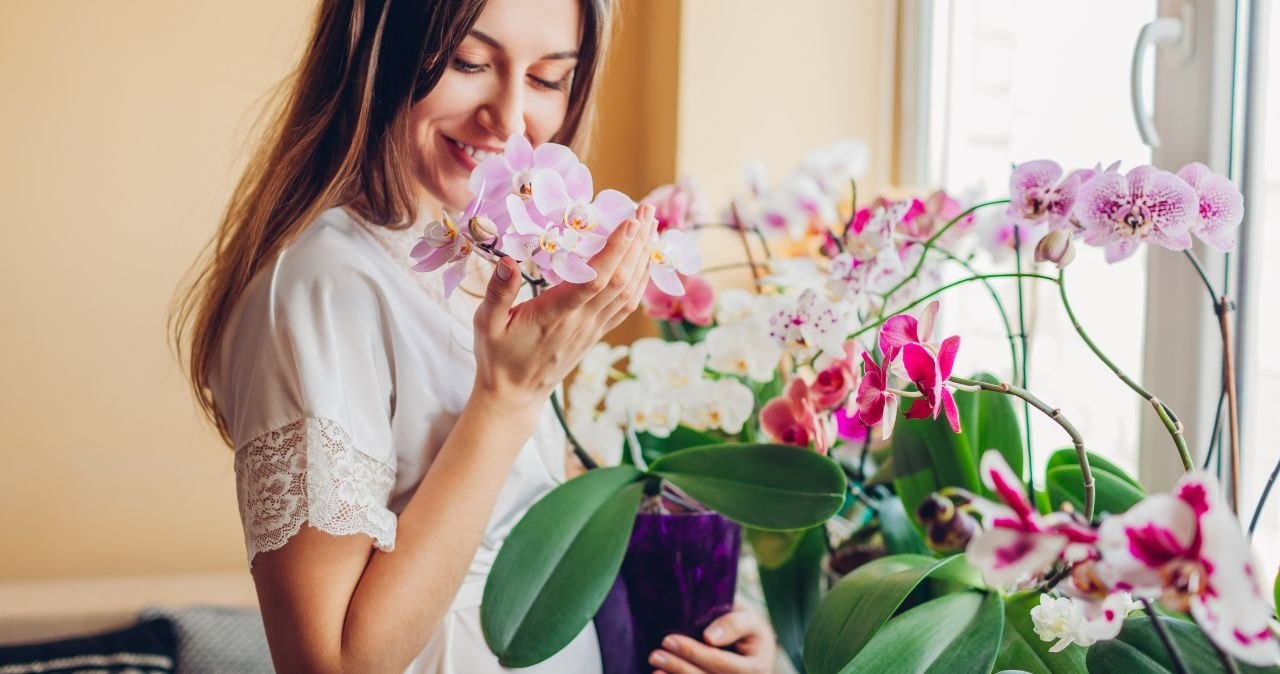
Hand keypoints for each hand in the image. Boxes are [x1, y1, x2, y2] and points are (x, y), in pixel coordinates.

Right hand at [471, 204, 655, 415]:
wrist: (515, 394)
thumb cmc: (498, 356)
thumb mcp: (486, 324)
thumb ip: (498, 292)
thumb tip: (507, 260)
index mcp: (556, 314)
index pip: (595, 280)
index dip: (617, 250)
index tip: (631, 221)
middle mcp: (582, 321)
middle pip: (621, 279)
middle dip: (638, 243)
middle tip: (647, 209)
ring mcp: (593, 328)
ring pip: (630, 291)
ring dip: (644, 258)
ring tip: (652, 226)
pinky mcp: (597, 333)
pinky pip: (627, 305)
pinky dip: (641, 280)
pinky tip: (645, 260)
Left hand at [648, 607, 776, 673]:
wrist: (755, 652)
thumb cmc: (750, 632)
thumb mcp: (751, 621)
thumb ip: (734, 624)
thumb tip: (709, 637)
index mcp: (756, 669)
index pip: (719, 662)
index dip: (693, 652)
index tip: (669, 640)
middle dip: (679, 668)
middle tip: (655, 655)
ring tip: (655, 670)